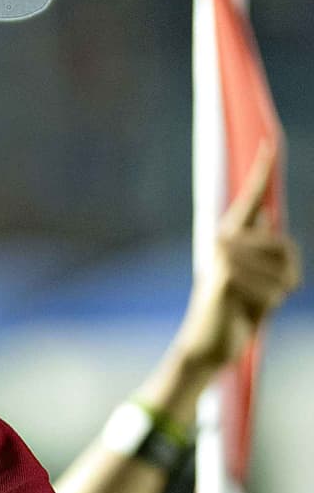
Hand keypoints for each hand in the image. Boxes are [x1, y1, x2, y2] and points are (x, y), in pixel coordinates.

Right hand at [171, 142, 299, 378]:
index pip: (251, 200)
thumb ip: (260, 250)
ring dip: (277, 295)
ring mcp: (224, 257)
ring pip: (284, 270)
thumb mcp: (254, 278)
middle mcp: (224, 240)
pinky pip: (273, 288)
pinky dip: (268, 306)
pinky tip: (245, 313)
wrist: (206, 346)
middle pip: (286, 247)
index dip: (262, 173)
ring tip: (251, 306)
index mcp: (230, 237)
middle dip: (286, 278)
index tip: (270, 145)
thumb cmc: (233, 314)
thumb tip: (267, 216)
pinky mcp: (227, 276)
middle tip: (259, 298)